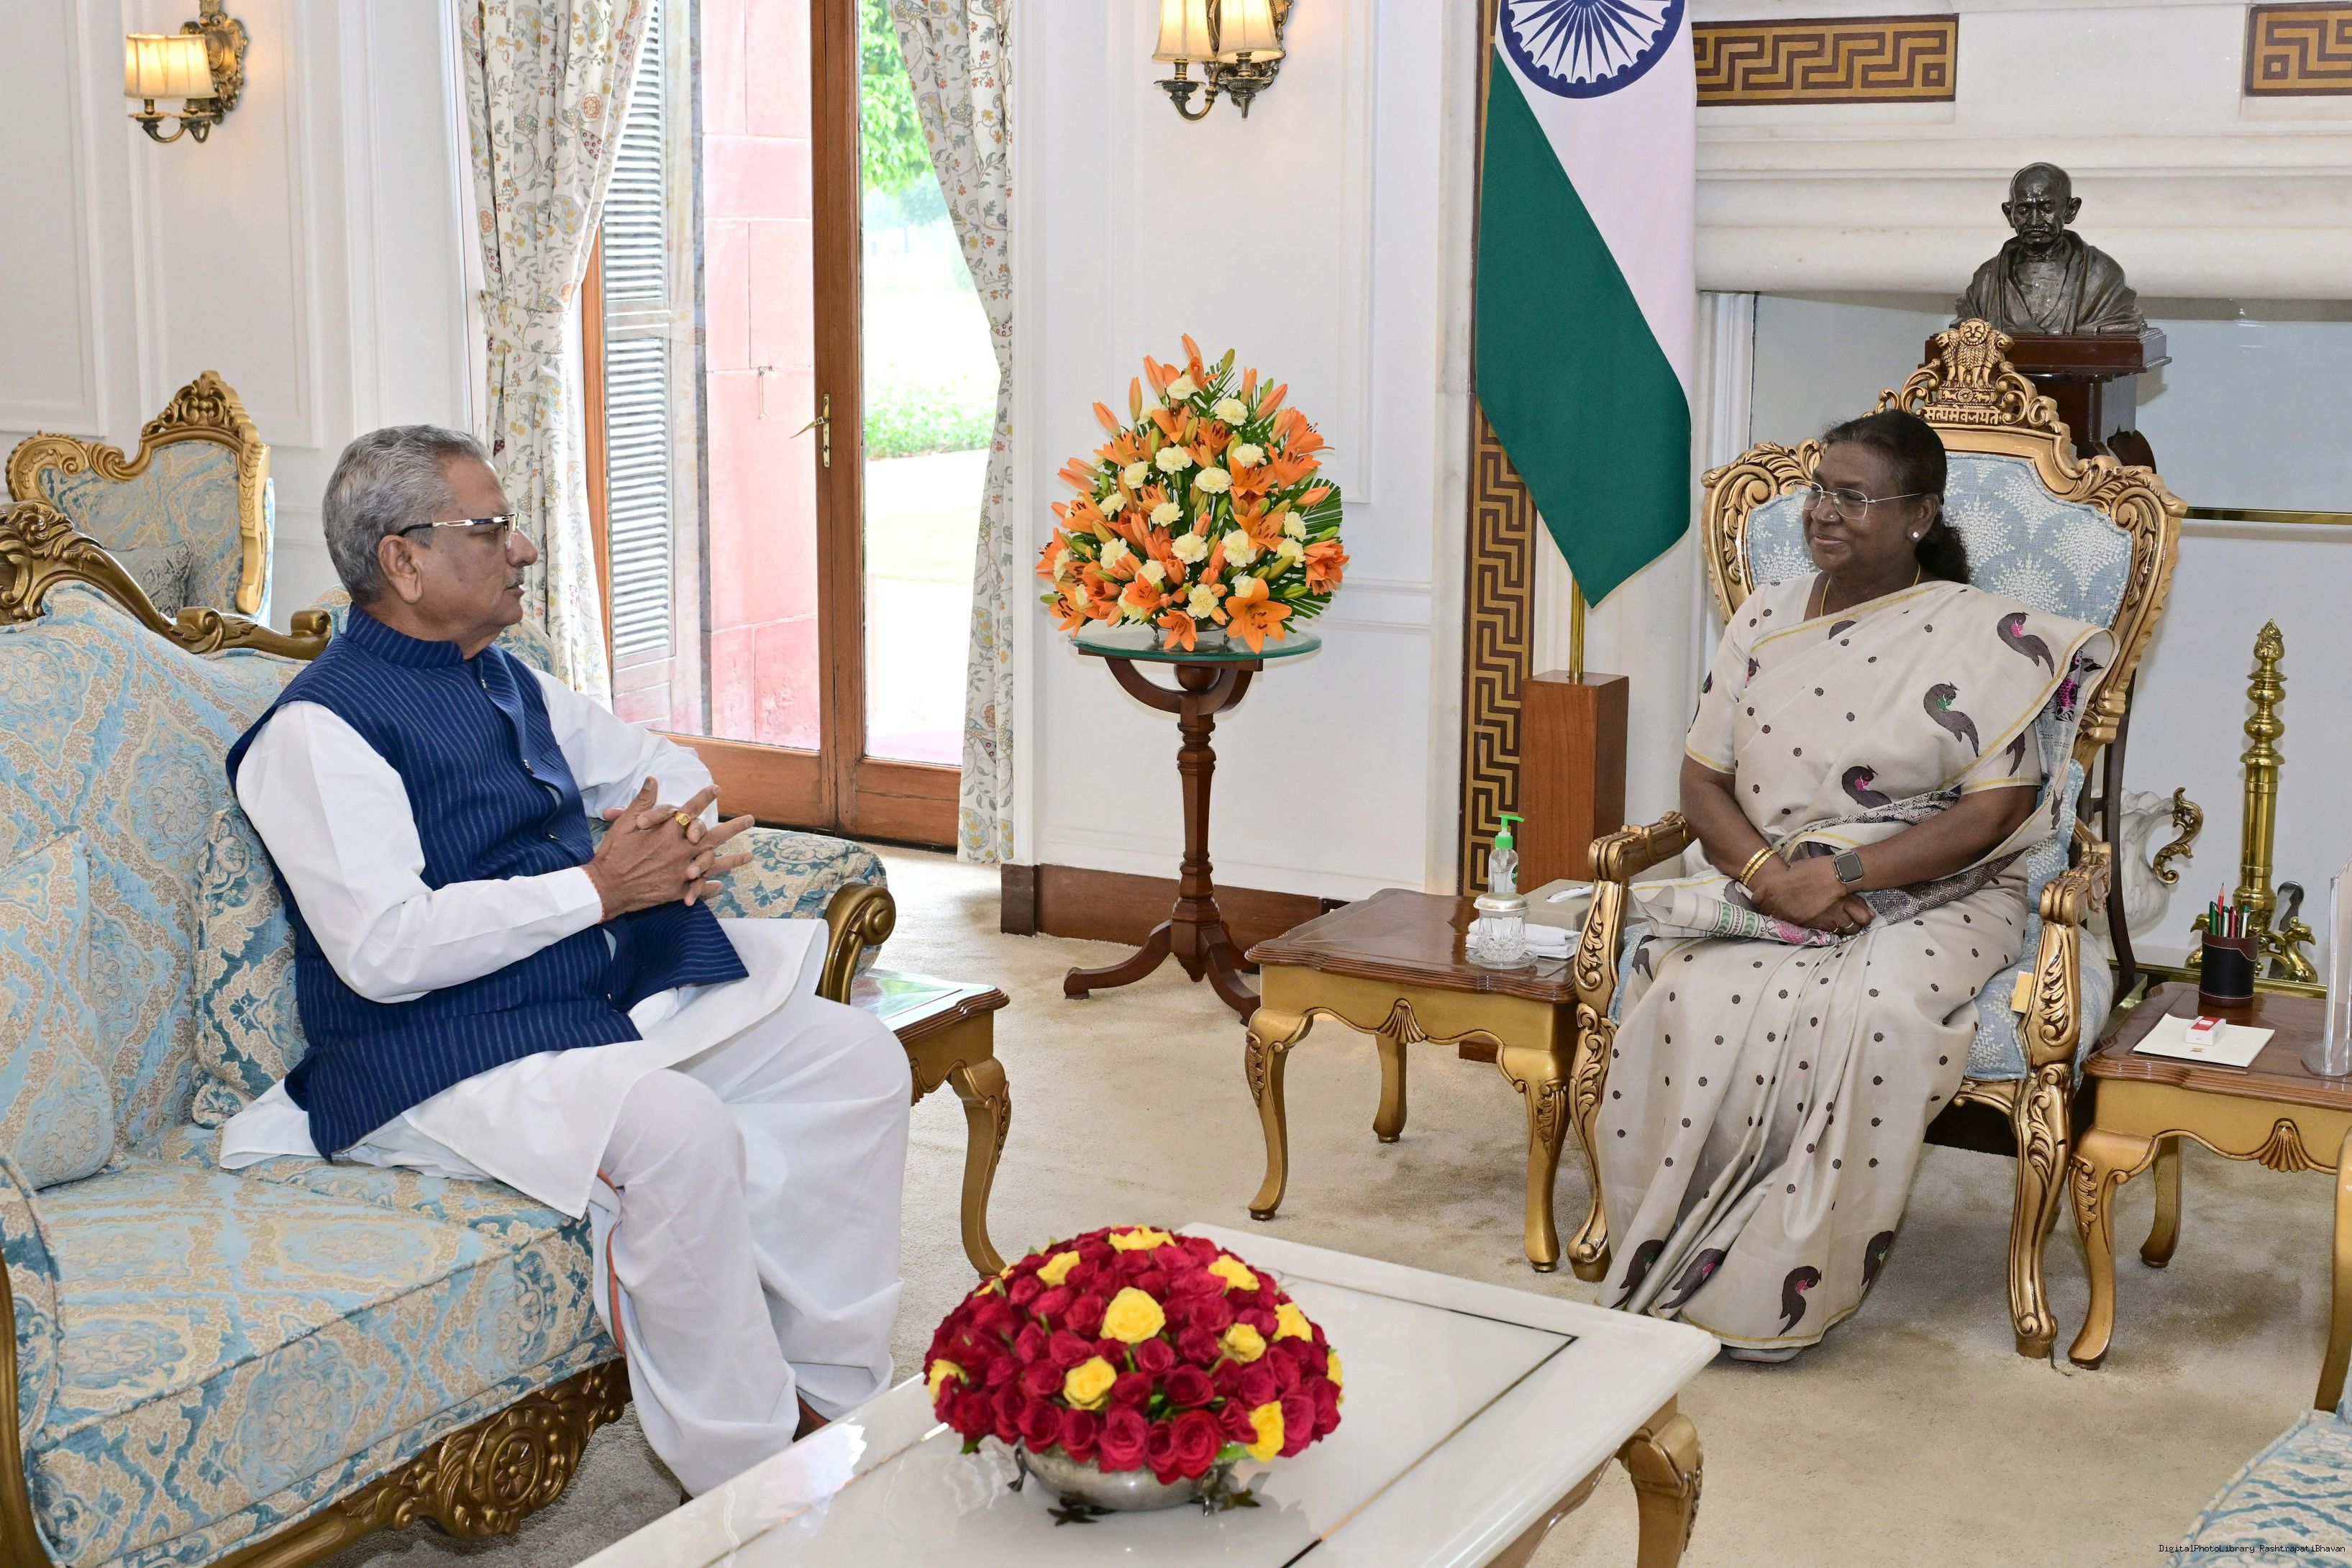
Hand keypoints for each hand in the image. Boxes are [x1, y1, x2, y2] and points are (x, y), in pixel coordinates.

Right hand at [586, 781, 755, 917]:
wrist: (607, 887)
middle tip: (750, 820)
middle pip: (713, 836)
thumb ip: (643, 802)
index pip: (691, 809)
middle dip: (734, 827)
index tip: (717, 789)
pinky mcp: (677, 889)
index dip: (704, 797)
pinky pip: (700, 887)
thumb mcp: (625, 823)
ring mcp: (681, 871)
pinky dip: (711, 888)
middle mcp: (679, 850)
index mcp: (668, 831)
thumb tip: (653, 779)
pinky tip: (720, 886)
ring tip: (750, 856)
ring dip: (733, 860)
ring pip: (713, 863)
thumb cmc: (614, 853)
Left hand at [1751, 857, 1872, 935]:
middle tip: (1779, 908)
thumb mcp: (1792, 869)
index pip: (1756, 899)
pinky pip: (1789, 923)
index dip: (1762, 900)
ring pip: (1776, 919)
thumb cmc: (1813, 868)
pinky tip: (1797, 916)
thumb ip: (1783, 879)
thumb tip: (1784, 881)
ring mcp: (1784, 910)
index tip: (1767, 900)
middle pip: (1765, 911)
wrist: (1831, 877)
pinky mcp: (1797, 918)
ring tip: (1789, 913)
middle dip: (1771, 909)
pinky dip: (1791, 922)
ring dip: (1780, 917)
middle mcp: (1773, 899)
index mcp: (1769, 885)